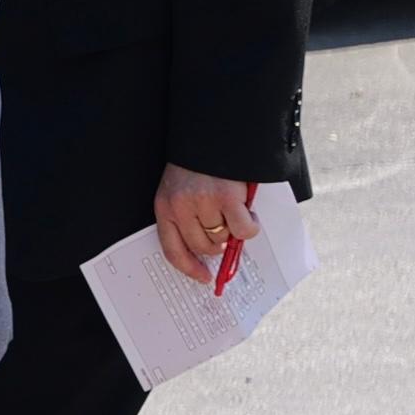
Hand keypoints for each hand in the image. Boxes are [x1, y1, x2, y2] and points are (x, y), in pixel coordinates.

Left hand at [154, 165, 260, 285]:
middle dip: (218, 244)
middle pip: (202, 246)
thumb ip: (191, 219)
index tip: (203, 277)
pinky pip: (243, 230)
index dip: (189, 267)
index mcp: (164, 207)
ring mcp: (203, 203)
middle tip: (226, 231)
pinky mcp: (227, 198)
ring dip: (233, 230)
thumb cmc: (198, 168)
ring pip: (223, 238)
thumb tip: (214, 248)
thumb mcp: (182, 192)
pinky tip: (248, 213)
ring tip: (234, 210)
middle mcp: (180, 207)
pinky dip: (249, 227)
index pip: (172, 249)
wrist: (212, 137)